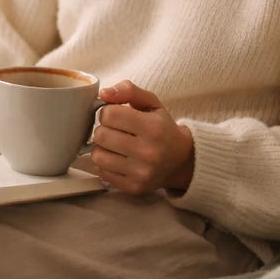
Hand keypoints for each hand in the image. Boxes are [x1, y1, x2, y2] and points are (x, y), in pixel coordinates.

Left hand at [90, 80, 194, 195]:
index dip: (107, 112)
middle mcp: (148, 152)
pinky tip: (118, 159)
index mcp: (153, 127)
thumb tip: (104, 93)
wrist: (181, 161)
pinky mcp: (134, 187)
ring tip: (115, 145)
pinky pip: (102, 173)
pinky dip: (106, 164)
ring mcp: (141, 173)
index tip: (115, 115)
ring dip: (102, 148)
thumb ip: (129, 91)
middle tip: (114, 131)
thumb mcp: (152, 103)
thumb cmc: (162, 128)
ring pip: (97, 156)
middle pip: (101, 135)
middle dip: (103, 129)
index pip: (109, 114)